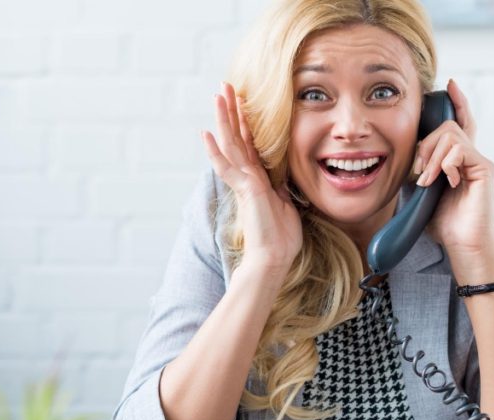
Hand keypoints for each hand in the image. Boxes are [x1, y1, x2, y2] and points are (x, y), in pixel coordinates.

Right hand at [202, 82, 302, 272]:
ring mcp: (243, 183)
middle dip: (232, 110)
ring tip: (219, 95)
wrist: (273, 259)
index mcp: (257, 179)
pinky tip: (206, 133)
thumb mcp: (286, 204)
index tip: (242, 101)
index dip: (245, 122)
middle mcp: (247, 177)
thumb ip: (281, 188)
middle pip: (237, 137)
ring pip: (231, 144)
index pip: (249, 144)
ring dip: (225, 119)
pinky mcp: (244, 191)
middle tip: (226, 85)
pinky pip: (226, 167)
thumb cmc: (280, 238)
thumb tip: (284, 178)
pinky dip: (216, 151)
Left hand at [415, 79, 493, 259]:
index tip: (448, 86)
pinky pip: (459, 149)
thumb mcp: (425, 193)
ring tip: (429, 181)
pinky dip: (446, 164)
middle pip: (447, 127)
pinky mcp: (484, 168)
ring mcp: (479, 161)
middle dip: (426, 144)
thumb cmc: (445, 225)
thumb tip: (411, 159)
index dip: (456, 103)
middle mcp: (471, 156)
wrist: (463, 245)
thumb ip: (422, 171)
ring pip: (450, 136)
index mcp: (458, 160)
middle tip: (420, 170)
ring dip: (432, 157)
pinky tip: (446, 182)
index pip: (459, 124)